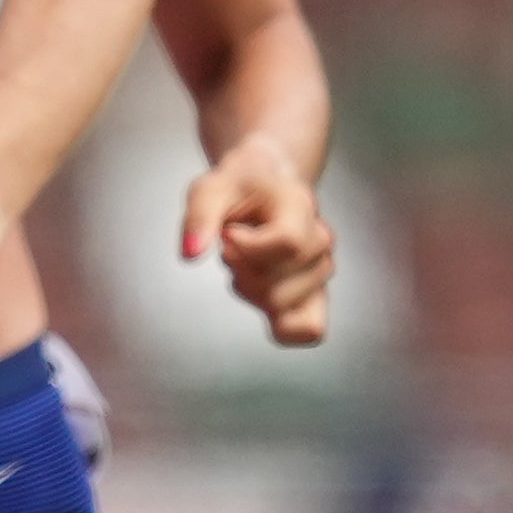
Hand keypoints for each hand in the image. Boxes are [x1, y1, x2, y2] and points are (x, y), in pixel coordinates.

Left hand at [182, 136, 334, 346]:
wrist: (264, 184)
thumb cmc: (238, 187)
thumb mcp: (208, 190)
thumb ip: (199, 218)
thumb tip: (191, 254)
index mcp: (300, 206)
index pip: (287, 242)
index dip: (248, 248)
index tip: (229, 234)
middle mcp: (319, 239)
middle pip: (279, 283)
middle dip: (241, 272)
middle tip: (233, 248)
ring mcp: (321, 268)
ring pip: (284, 305)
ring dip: (252, 291)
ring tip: (248, 263)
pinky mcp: (315, 292)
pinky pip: (309, 329)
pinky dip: (279, 323)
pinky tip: (258, 295)